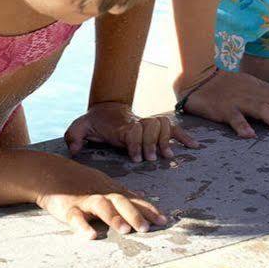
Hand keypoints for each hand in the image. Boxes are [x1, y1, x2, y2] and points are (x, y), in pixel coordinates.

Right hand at [32, 158, 167, 238]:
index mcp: (111, 190)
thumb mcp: (104, 183)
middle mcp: (101, 193)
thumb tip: (143, 194)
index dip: (148, 209)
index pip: (133, 199)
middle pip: (121, 201)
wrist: (50, 172)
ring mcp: (84, 200)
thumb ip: (124, 191)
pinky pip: (76, 217)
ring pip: (101, 207)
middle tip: (147, 228)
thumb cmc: (80, 180)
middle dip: (134, 214)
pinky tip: (90, 236)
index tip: (164, 221)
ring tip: (125, 230)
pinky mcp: (68, 207)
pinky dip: (82, 226)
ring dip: (113, 217)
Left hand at [66, 101, 198, 163]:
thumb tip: (74, 149)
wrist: (107, 108)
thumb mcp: (80, 126)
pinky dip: (184, 136)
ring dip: (166, 140)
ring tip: (166, 155)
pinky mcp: (155, 128)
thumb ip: (75, 136)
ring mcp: (147, 124)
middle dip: (152, 142)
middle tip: (150, 159)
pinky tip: (194, 146)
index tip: (135, 157)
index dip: (136, 143)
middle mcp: (137, 124)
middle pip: (151, 126)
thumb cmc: (94, 122)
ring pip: (163, 124)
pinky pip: (173, 129)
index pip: (133, 131)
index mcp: (120, 126)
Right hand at [178, 67, 268, 138]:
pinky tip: (249, 136)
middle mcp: (257, 95)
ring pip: (263, 110)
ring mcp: (241, 101)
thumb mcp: (255, 89)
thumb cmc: (230, 87)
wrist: (202, 78)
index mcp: (265, 91)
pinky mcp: (224, 109)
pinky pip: (233, 118)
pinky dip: (241, 126)